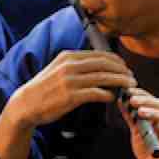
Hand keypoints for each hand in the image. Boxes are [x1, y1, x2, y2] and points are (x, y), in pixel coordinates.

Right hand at [7, 50, 136, 133]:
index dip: (116, 61)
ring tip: (129, 86)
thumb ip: (76, 65)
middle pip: (105, 64)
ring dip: (120, 81)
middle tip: (132, 77)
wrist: (26, 104)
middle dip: (122, 70)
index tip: (125, 67)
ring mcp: (70, 81)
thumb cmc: (44, 88)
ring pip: (104, 77)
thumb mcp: (58, 69)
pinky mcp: (71, 96)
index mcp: (68, 56)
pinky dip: (108, 94)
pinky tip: (113, 97)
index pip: (99, 54)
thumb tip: (97, 67)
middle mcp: (70, 66)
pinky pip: (96, 93)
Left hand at [120, 87, 158, 158]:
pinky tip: (158, 126)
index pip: (153, 100)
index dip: (142, 94)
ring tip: (140, 112)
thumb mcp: (137, 132)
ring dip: (154, 113)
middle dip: (146, 101)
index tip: (128, 91)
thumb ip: (132, 118)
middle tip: (132, 100)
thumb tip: (121, 101)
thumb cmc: (149, 152)